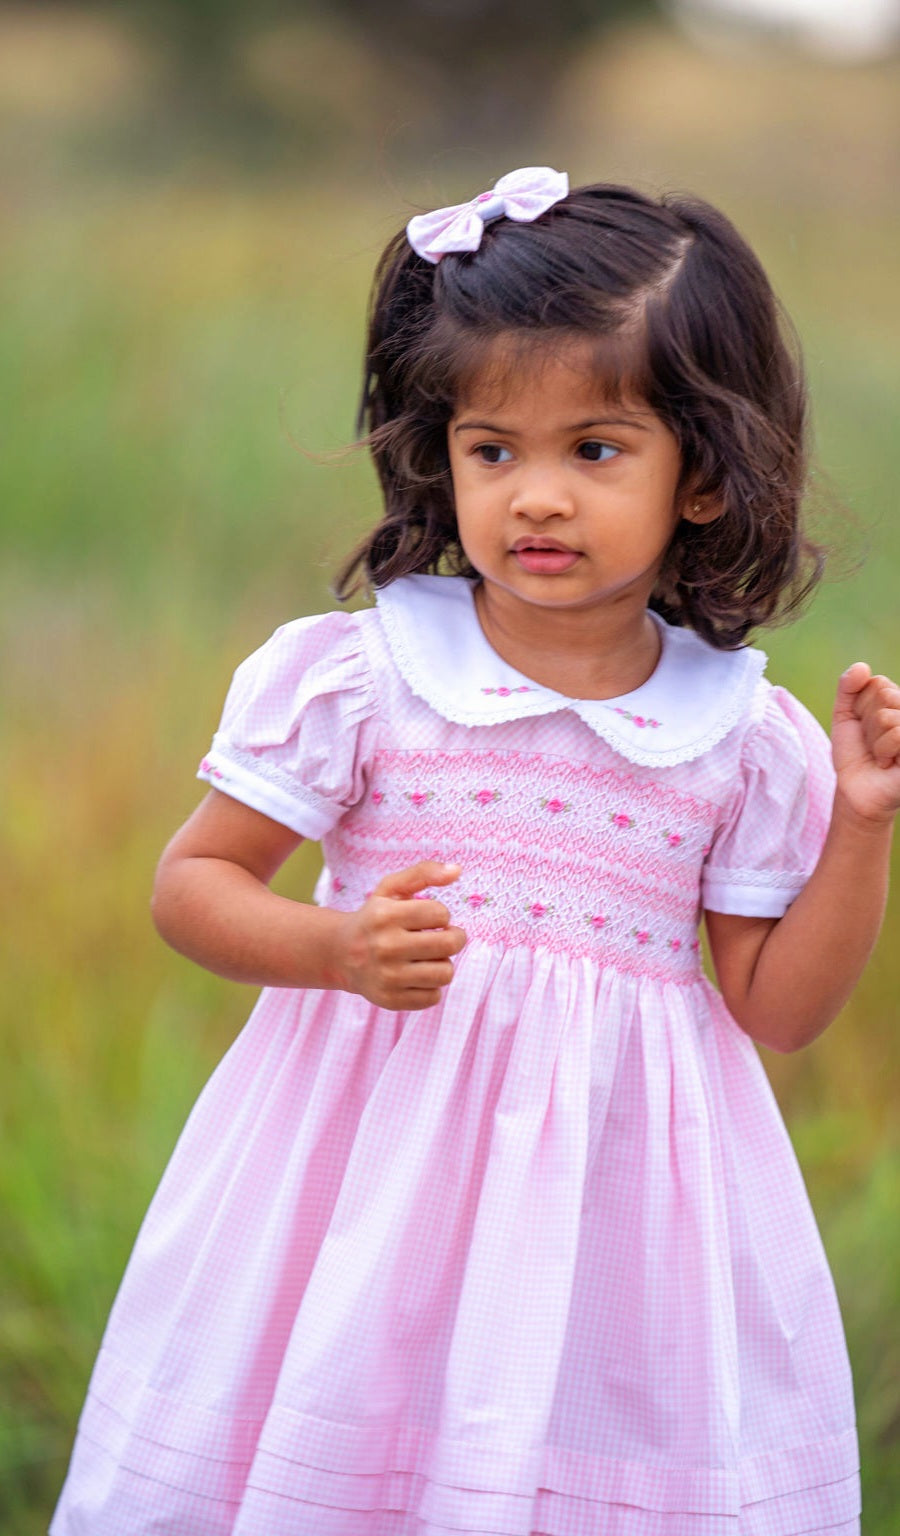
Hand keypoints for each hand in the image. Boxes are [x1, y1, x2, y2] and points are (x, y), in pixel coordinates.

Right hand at [335, 860, 466, 1010]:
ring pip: (445, 973)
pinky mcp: (391, 1000)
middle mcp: (385, 947)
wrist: (341, 955)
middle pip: (449, 945)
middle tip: (443, 937)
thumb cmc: (375, 918)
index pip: (441, 914)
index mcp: (385, 916)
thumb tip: (458, 870)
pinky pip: (434, 997)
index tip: (429, 918)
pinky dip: (431, 986)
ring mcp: (387, 977)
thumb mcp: (391, 888)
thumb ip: (423, 873)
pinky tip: (416, 976)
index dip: (441, 915)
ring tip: (428, 958)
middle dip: (453, 938)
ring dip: (442, 963)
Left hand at [831, 663, 899, 824]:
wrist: (856, 789)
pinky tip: (887, 763)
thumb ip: (848, 687)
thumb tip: (862, 667)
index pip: (877, 682)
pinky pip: (897, 734)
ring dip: (874, 741)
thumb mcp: (845, 715)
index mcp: (897, 699)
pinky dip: (883, 750)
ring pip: (888, 717)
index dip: (860, 705)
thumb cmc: (853, 753)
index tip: (861, 725)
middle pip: (885, 696)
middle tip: (871, 743)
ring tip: (879, 754)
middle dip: (867, 722)